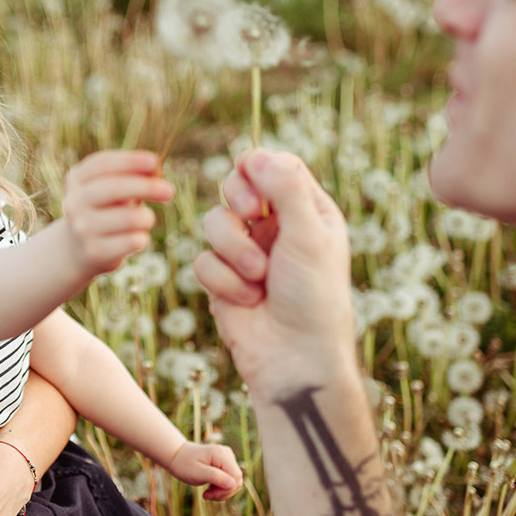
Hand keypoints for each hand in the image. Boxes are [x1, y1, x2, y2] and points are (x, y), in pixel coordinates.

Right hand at [57, 149, 174, 276]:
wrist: (80, 250)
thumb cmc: (106, 210)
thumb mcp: (116, 189)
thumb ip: (134, 176)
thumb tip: (156, 169)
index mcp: (77, 179)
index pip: (103, 164)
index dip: (130, 160)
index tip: (155, 161)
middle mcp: (74, 202)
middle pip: (114, 188)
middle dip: (147, 187)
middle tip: (170, 191)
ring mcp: (82, 228)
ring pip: (129, 217)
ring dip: (147, 217)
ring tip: (146, 219)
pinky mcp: (94, 252)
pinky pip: (133, 241)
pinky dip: (142, 237)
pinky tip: (137, 238)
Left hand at [166, 441, 242, 500]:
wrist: (177, 456)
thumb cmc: (184, 464)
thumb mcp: (196, 473)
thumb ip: (215, 477)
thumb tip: (232, 484)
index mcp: (221, 454)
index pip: (236, 476)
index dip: (226, 490)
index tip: (208, 495)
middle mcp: (227, 454)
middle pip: (237, 480)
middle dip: (223, 492)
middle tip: (206, 496)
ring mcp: (228, 458)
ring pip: (235, 482)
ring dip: (222, 492)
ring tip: (207, 493)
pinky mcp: (226, 464)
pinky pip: (230, 480)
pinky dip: (221, 488)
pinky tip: (210, 488)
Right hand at [193, 149, 356, 402]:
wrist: (293, 359)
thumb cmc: (313, 298)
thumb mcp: (309, 236)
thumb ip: (285, 189)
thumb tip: (254, 156)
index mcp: (307, 211)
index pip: (274, 166)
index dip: (258, 168)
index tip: (260, 188)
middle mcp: (275, 228)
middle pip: (236, 184)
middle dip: (239, 199)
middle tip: (252, 216)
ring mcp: (245, 253)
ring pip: (214, 221)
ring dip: (233, 250)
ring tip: (258, 278)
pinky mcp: (221, 280)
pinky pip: (202, 261)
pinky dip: (222, 281)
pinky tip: (247, 302)